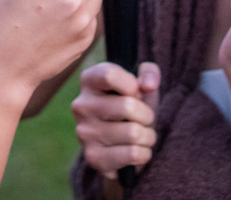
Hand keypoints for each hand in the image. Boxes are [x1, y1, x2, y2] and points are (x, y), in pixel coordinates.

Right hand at [72, 61, 160, 179]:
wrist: (120, 144)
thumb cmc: (132, 107)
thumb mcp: (142, 86)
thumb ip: (149, 73)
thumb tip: (149, 83)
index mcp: (89, 81)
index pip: (110, 75)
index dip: (132, 84)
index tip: (135, 92)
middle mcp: (81, 105)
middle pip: (128, 106)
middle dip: (146, 115)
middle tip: (142, 119)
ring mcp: (84, 132)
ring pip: (133, 133)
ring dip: (148, 136)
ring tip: (140, 135)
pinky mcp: (93, 157)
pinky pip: (133, 154)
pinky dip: (144, 153)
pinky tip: (136, 150)